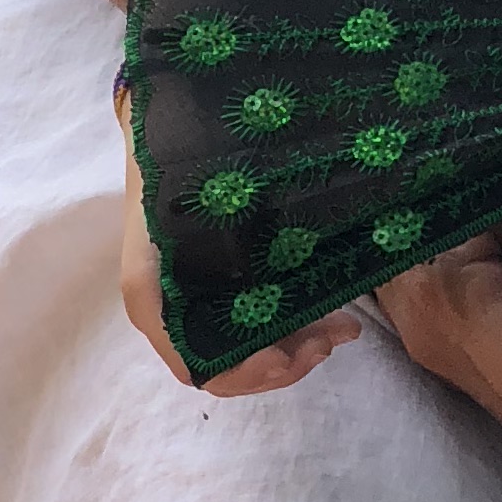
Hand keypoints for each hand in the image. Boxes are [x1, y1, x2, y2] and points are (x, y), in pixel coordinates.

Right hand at [121, 122, 359, 395]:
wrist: (165, 130)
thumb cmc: (171, 168)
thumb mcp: (179, 209)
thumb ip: (198, 252)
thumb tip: (249, 298)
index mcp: (155, 302)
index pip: (201, 366)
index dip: (247, 372)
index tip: (293, 353)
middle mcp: (174, 313)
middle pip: (231, 366)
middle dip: (287, 361)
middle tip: (338, 334)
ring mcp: (201, 301)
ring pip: (250, 349)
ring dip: (297, 346)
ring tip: (345, 326)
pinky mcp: (226, 285)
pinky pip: (258, 322)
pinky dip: (293, 326)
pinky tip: (330, 311)